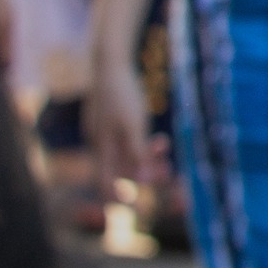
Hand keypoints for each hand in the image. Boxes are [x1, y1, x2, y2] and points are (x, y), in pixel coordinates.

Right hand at [87, 54, 161, 194]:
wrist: (111, 62)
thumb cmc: (122, 93)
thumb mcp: (133, 124)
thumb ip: (137, 152)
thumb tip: (141, 180)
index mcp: (101, 146)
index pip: (106, 182)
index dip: (119, 196)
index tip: (136, 205)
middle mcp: (99, 141)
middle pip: (120, 168)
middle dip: (143, 173)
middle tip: (167, 174)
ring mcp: (104, 130)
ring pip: (126, 153)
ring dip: (147, 157)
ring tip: (166, 149)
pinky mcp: (112, 119)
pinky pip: (127, 141)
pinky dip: (143, 144)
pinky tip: (157, 141)